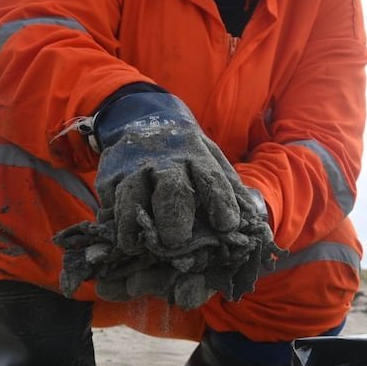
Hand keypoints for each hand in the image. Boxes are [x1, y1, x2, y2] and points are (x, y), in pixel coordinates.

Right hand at [55, 92, 281, 307]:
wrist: (142, 118)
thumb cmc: (186, 154)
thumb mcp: (212, 160)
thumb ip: (231, 191)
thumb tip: (256, 224)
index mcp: (198, 157)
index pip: (212, 179)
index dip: (220, 201)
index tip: (227, 224)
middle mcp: (166, 162)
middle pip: (171, 187)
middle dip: (173, 213)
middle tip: (176, 240)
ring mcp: (134, 168)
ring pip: (133, 195)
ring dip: (132, 221)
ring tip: (135, 246)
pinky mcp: (109, 176)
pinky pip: (110, 202)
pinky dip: (111, 221)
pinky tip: (116, 240)